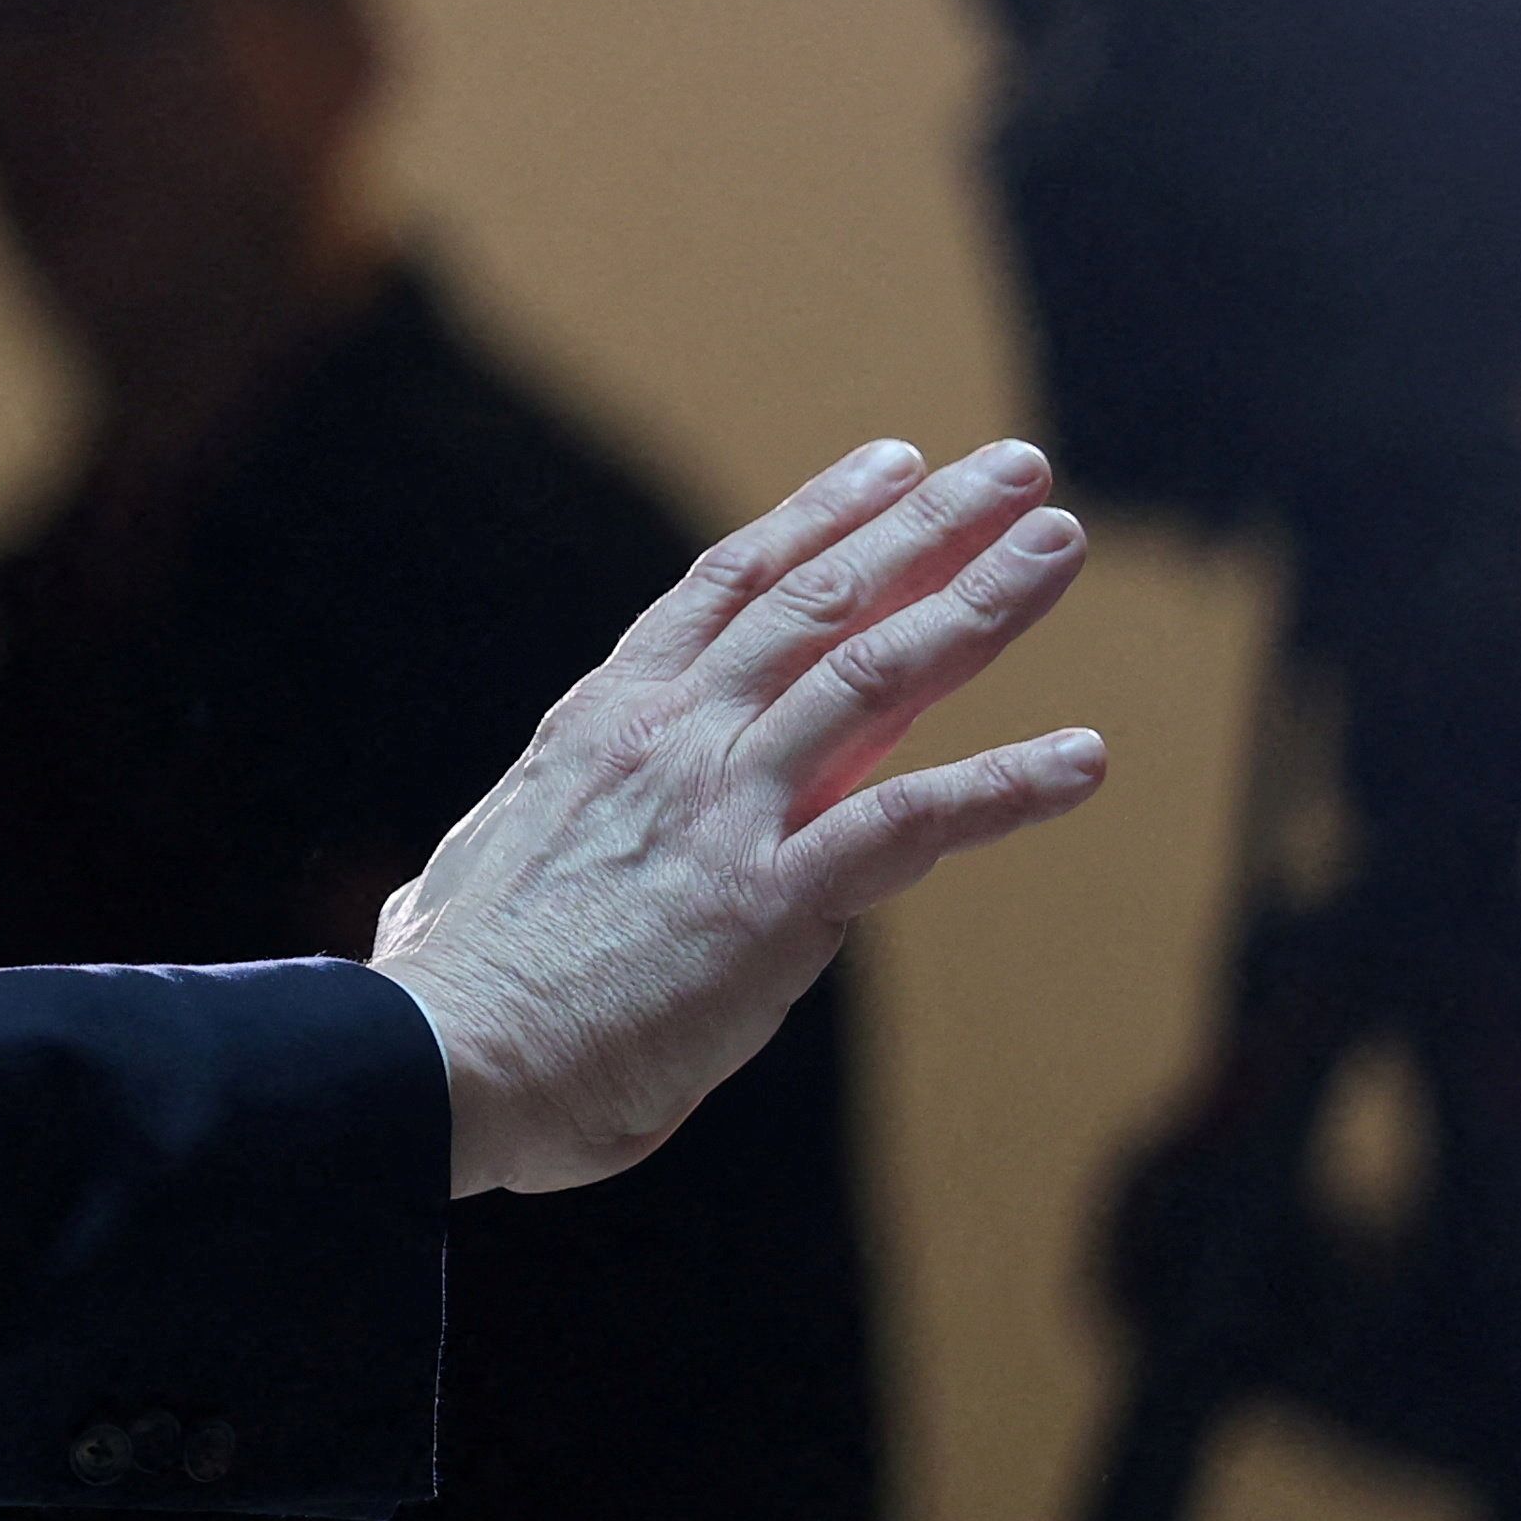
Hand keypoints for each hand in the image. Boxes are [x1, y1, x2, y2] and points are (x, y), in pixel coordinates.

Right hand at [373, 437, 1106, 1196]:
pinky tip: (1083, 761)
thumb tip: (443, 898)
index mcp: (603, 721)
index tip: (893, 465)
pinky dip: (1003, 788)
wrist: (437, 1055)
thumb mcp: (474, 873)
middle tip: (1019, 469)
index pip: (729, 586)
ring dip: (979, 604)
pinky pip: (907, 823)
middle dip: (928, 525)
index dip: (820, 517)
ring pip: (871, 675)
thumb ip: (508, 856)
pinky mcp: (767, 900)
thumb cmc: (449, 988)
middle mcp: (669, 737)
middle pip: (818, 600)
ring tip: (1060, 544)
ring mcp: (721, 810)